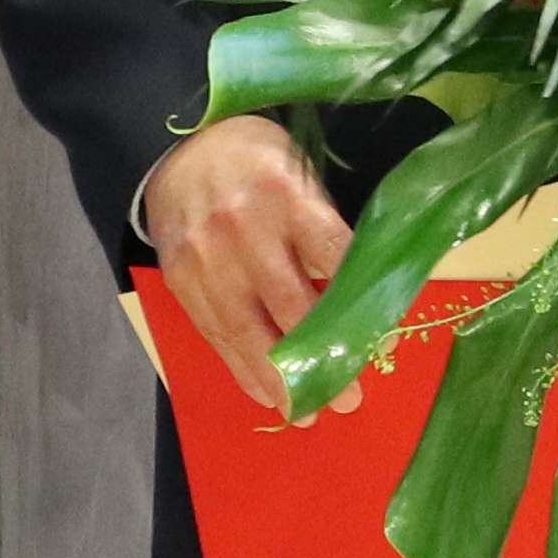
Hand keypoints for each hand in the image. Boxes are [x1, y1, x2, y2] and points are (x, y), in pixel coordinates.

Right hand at [142, 114, 353, 414]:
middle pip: (291, 308)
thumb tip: (361, 296)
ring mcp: (208, 260)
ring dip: (281, 381)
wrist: (176, 145)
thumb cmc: (256, 160)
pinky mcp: (181, 280)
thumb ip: (324, 230)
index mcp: (288, 196)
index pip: (333, 259)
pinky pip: (216, 335)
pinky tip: (266, 393)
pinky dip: (242, 369)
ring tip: (308, 412)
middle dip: (322, 361)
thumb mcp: (300, 174)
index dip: (357, 307)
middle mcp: (245, 231)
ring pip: (248, 334)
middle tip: (350, 398)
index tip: (381, 345)